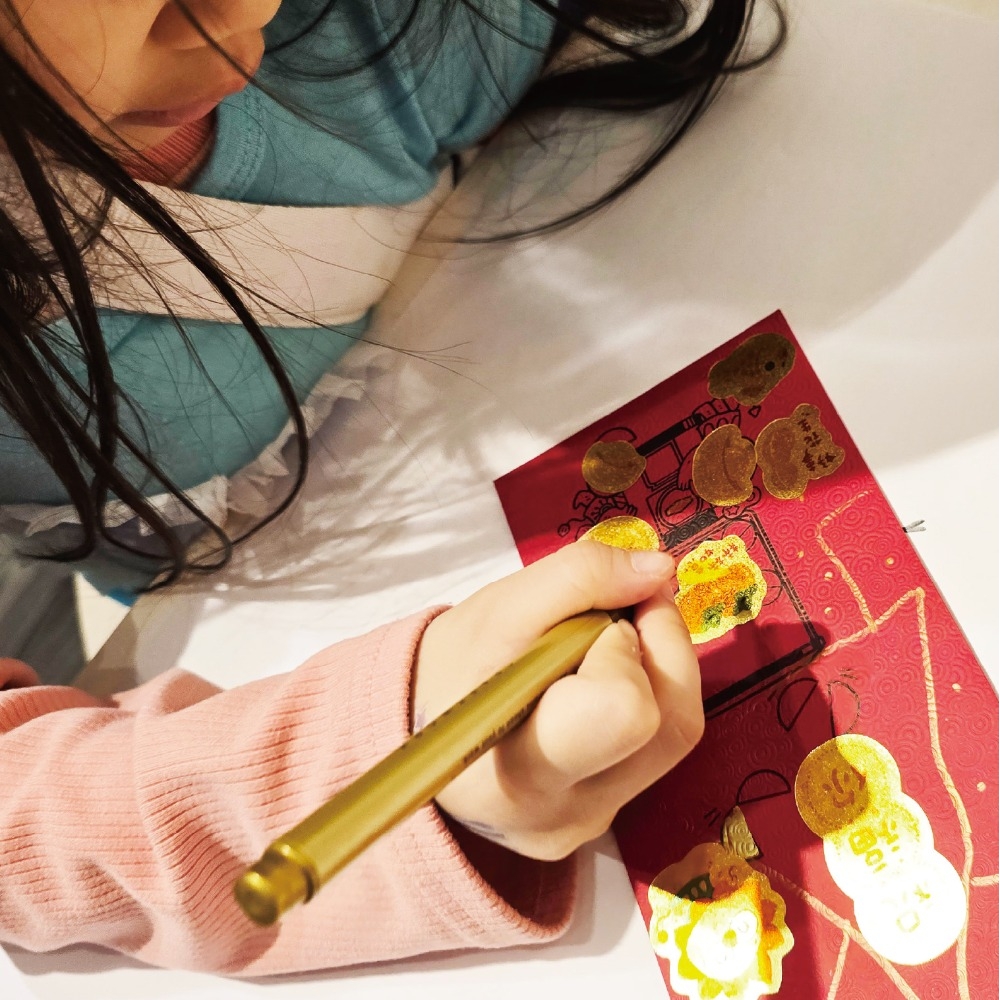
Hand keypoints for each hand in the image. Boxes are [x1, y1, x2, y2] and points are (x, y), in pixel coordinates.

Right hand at [412, 541, 702, 860]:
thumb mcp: (501, 607)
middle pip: (673, 726)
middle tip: (610, 621)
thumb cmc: (456, 667)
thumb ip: (581, 576)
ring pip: (676, 735)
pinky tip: (598, 683)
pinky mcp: (606, 821)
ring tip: (601, 649)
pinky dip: (646, 699)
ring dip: (656, 671)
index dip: (624, 647)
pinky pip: (657, 750)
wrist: (424, 728)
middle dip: (655, 650)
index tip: (596, 618)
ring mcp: (590, 824)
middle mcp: (565, 815)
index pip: (626, 711)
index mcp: (520, 771)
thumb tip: (660, 569)